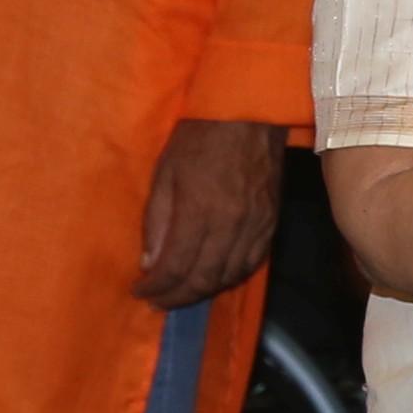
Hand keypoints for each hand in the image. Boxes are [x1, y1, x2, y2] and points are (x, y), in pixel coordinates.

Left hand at [141, 117, 286, 306]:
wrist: (248, 112)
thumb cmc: (198, 135)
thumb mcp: (165, 172)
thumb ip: (157, 220)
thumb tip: (150, 263)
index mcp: (199, 210)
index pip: (177, 266)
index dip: (157, 287)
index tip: (140, 292)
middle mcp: (231, 224)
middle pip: (204, 279)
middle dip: (178, 297)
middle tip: (159, 301)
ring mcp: (256, 225)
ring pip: (230, 276)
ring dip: (204, 291)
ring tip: (183, 292)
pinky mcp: (272, 221)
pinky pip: (253, 262)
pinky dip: (232, 277)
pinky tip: (216, 277)